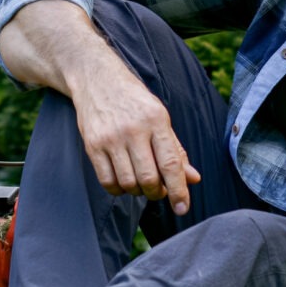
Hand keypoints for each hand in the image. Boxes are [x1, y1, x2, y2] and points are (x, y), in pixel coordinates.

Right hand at [66, 53, 200, 213]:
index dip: (179, 190)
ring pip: (128, 183)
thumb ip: (176, 150)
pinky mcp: (92, 145)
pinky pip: (107, 181)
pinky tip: (123, 181)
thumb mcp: (160, 118)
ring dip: (137, 191)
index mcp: (156, 121)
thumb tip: (193, 179)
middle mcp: (133, 130)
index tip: (182, 208)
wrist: (97, 79)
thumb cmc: (134, 101)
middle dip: (157, 193)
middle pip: (148, 178)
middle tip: (159, 189)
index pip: (170, 164)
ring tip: (140, 181)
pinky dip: (118, 189)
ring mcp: (110, 138)